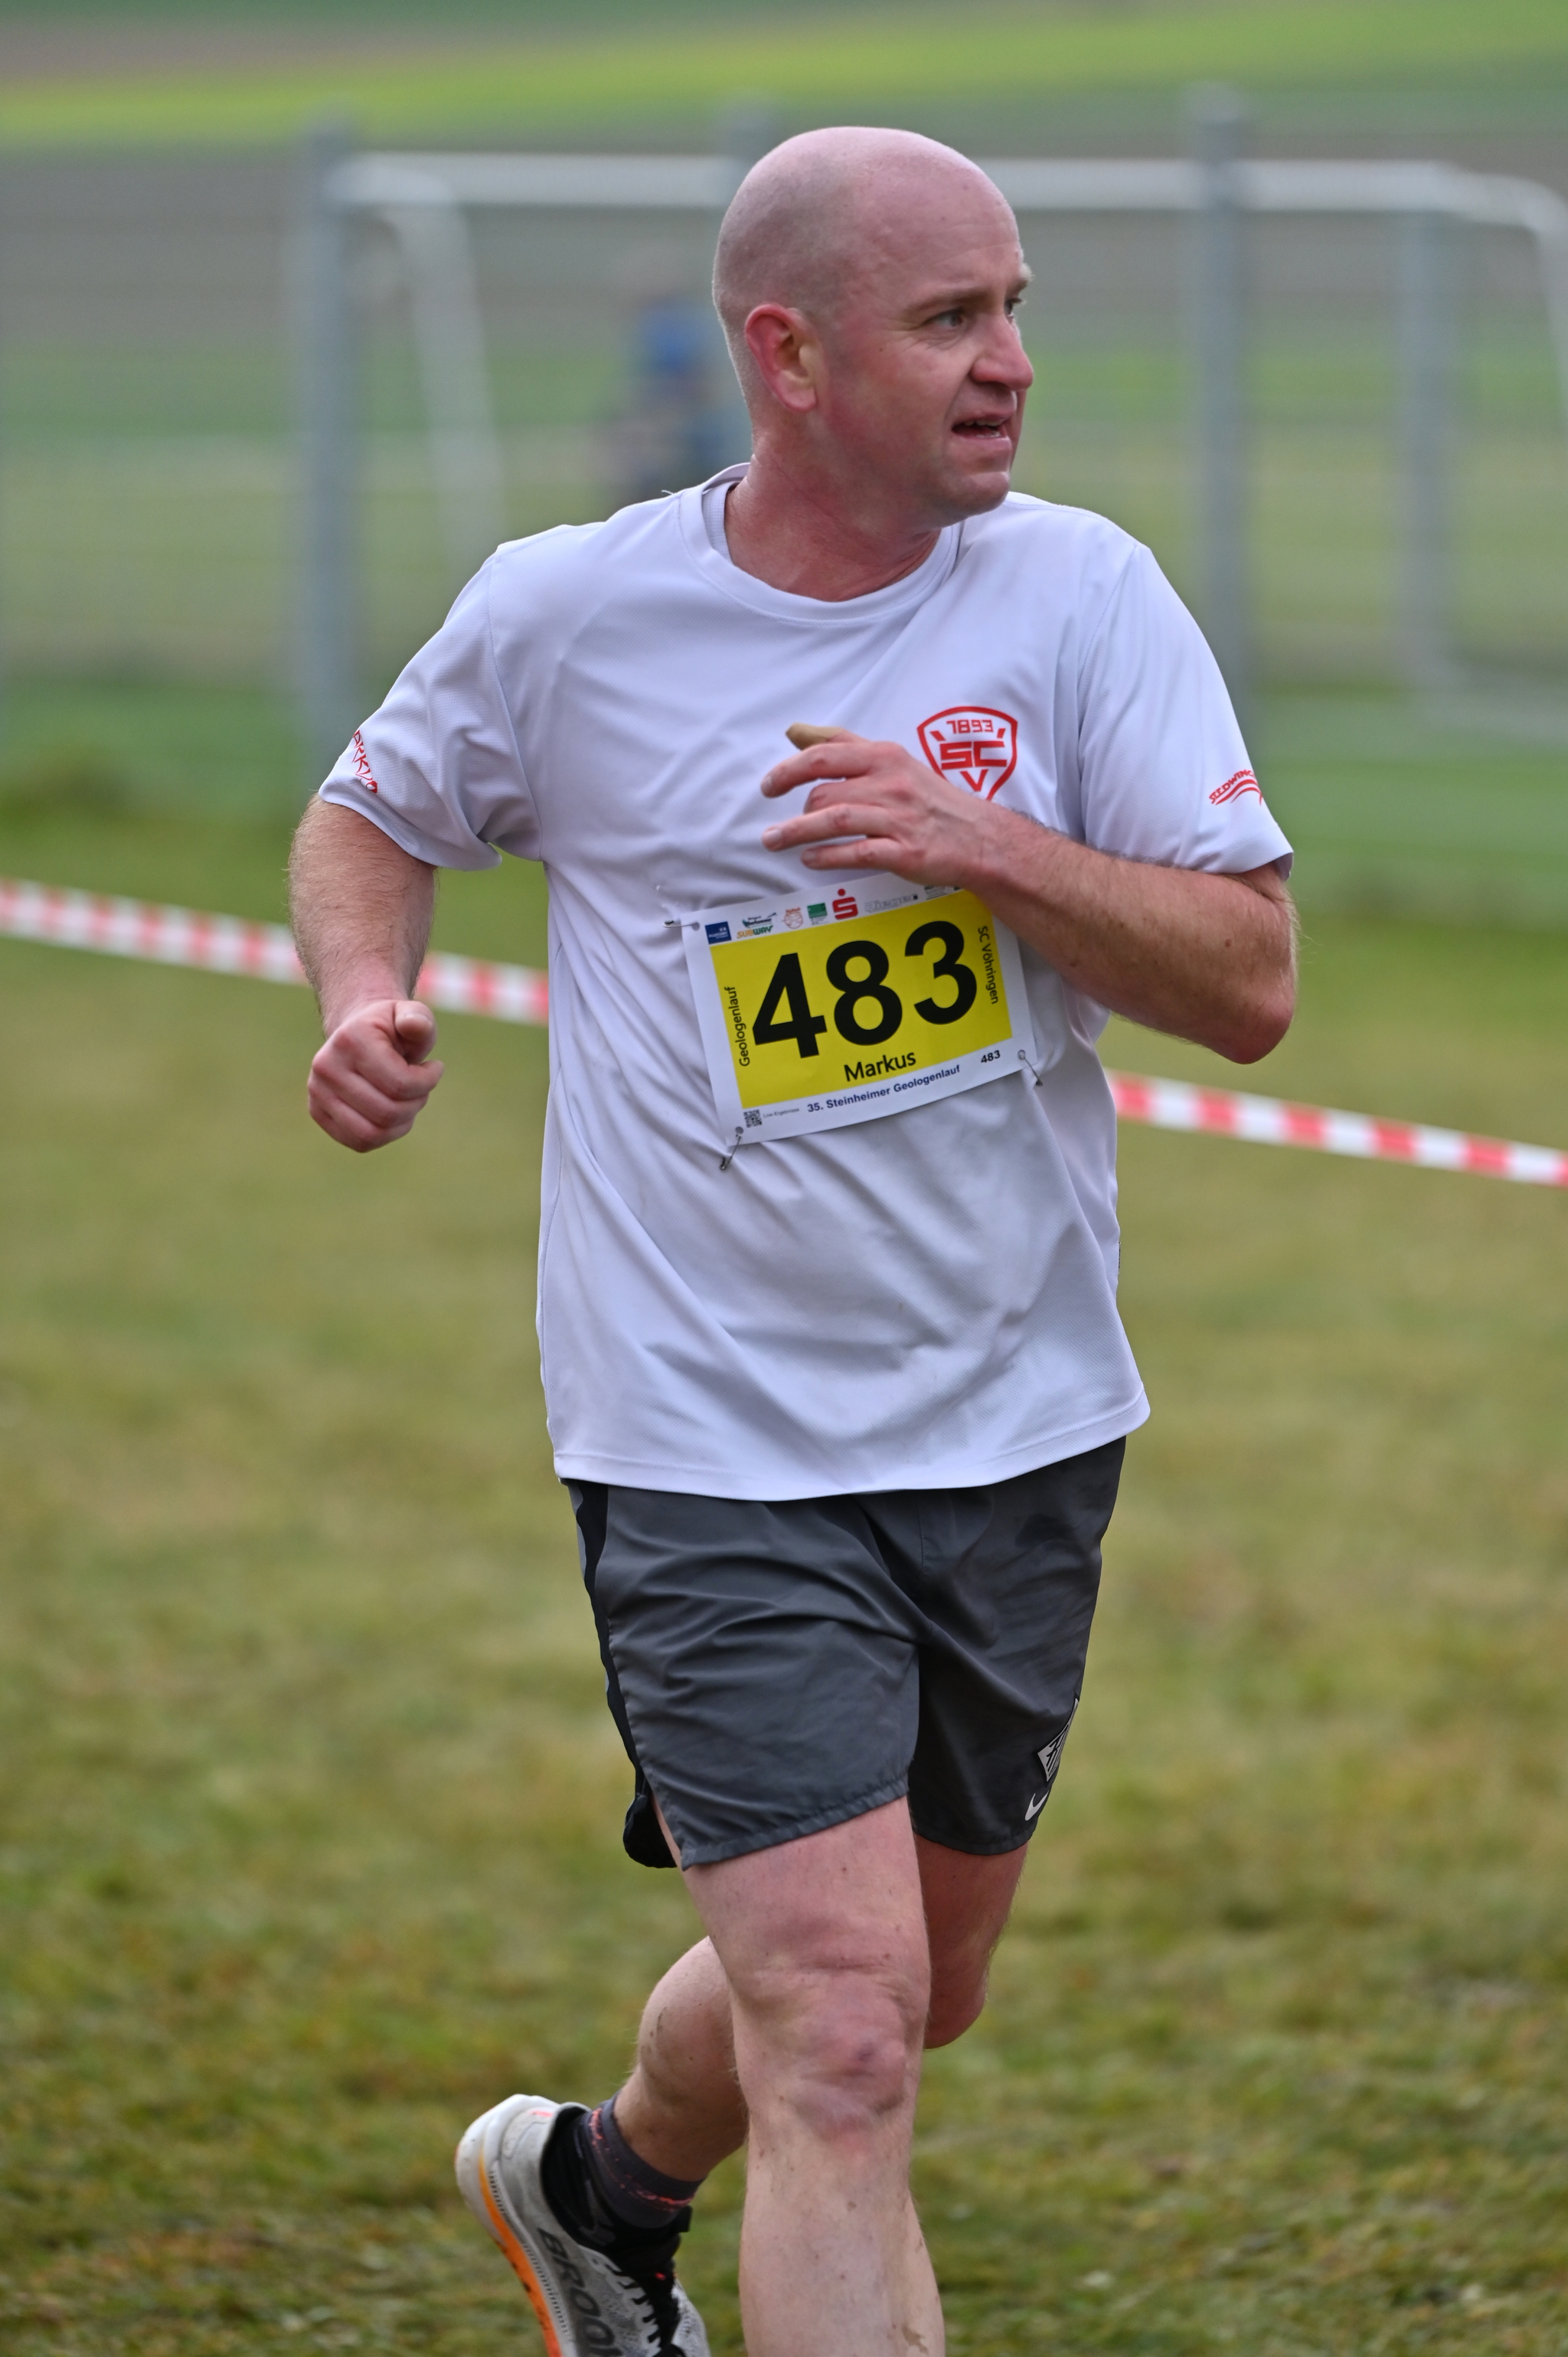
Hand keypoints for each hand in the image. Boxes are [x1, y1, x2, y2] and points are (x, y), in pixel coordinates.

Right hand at [307, 998, 443, 1151]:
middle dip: (416, 1104)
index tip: (435, 1068)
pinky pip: (360, 1141)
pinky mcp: (317, 1112)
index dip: (428, 1082)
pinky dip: (386, 1135)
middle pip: (386, 1112)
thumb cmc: (392, 1029)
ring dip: (402, 1123)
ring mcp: (317, 1091)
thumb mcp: (412, 1015)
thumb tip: (413, 1025)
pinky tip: (395, 1115)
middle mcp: (326, 1066)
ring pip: (372, 1133)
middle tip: (422, 1087)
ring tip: (409, 1101)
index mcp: (350, 1040)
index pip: (400, 1084)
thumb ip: (419, 1018)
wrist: (359, 1035)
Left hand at [759, 726, 999, 885]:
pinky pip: (857, 852)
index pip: (824, 756)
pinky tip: (810, 859)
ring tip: (776, 842)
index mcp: (884, 757)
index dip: (788, 771)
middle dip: (795, 812)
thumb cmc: (928, 798)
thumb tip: (795, 732)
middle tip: (777, 830)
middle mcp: (890, 784)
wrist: (977, 836)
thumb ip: (842, 746)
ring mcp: (898, 819)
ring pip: (836, 820)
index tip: (768, 787)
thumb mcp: (890, 761)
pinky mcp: (905, 852)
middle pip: (825, 793)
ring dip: (798, 833)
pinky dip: (828, 856)